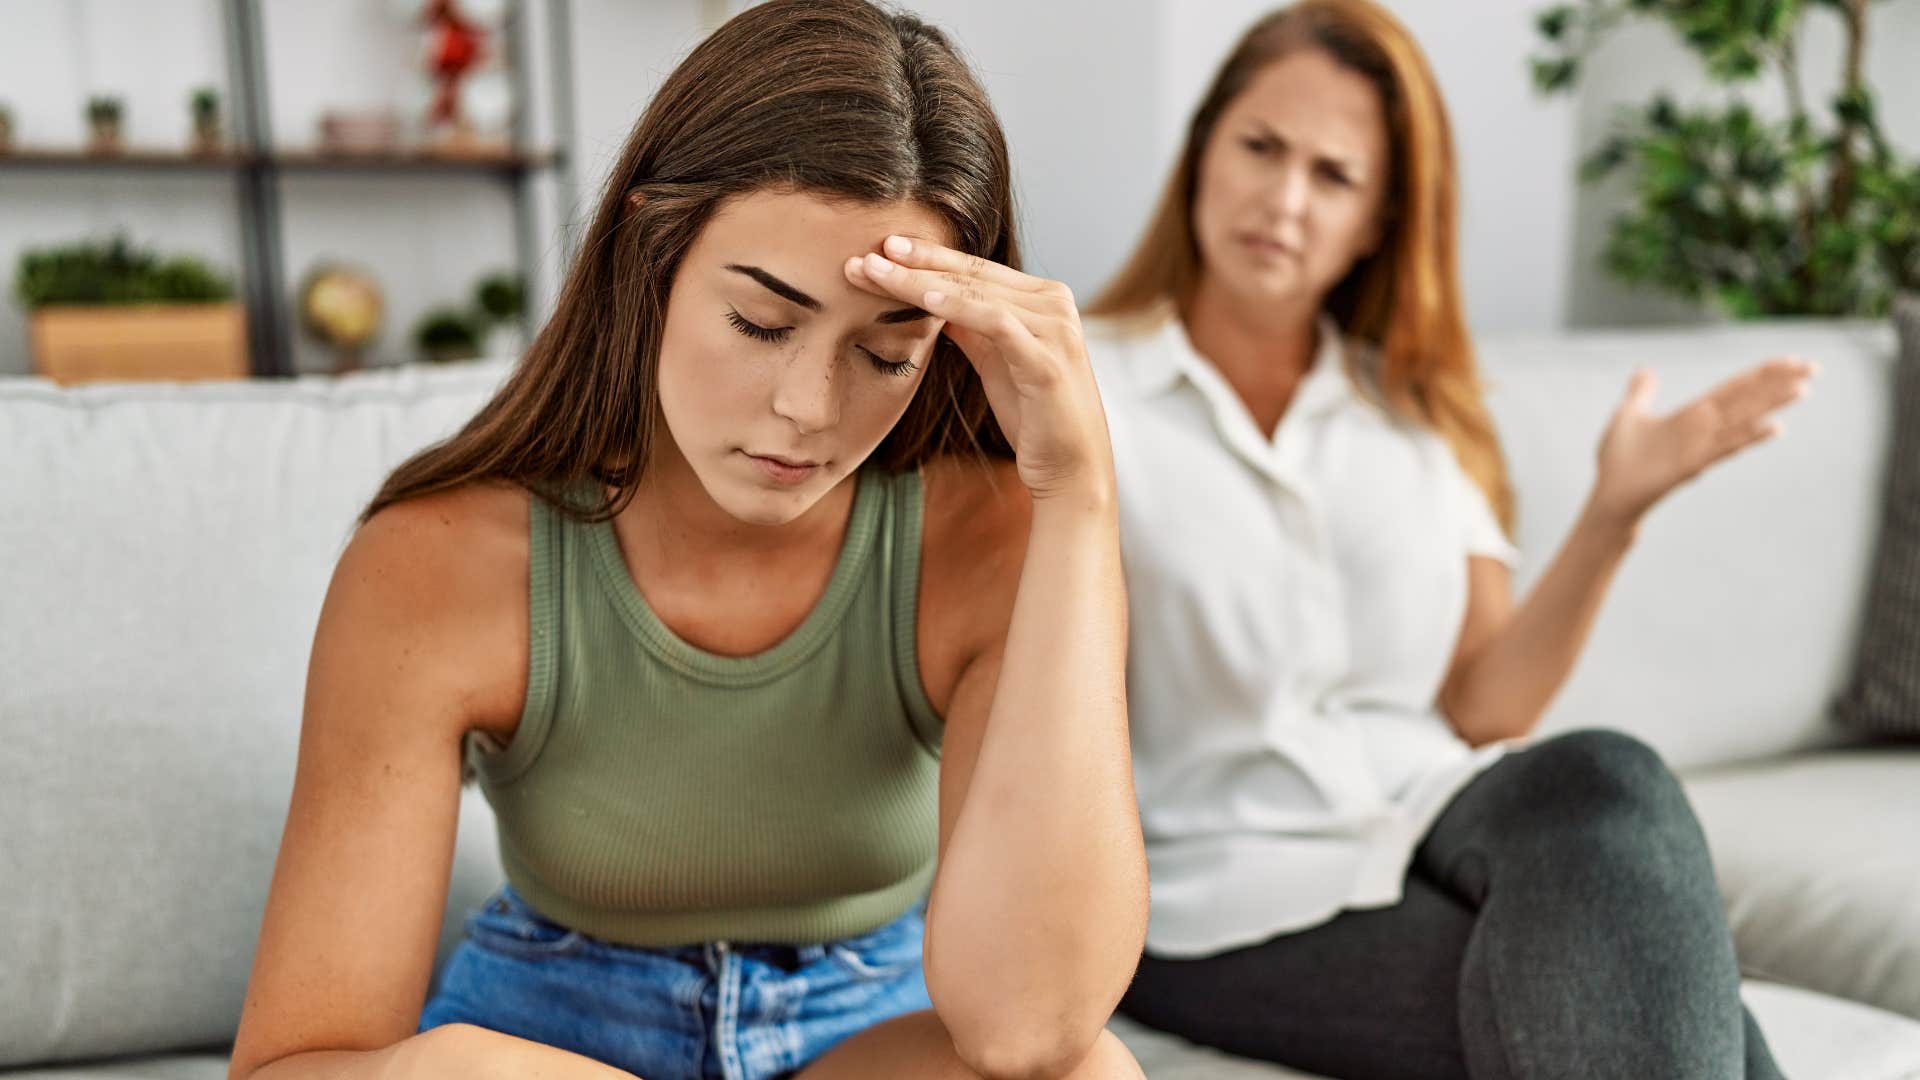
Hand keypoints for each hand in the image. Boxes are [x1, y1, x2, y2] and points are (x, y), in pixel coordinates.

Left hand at [845, 235, 1113, 504]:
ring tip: (876, 272)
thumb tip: (932, 297)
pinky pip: (996, 323)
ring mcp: (1054, 328)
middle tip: (864, 254)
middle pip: (970, 274)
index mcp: (1042, 299)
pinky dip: (959, 308)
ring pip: (976, 292)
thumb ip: (971, 327)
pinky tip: (924, 300)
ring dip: (921, 281)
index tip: (878, 250)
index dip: (925, 258)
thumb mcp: (995, 361)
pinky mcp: (1047, 359)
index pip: (973, 269)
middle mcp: (1053, 303)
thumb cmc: (1034, 416)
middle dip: (913, 263)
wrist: (1071, 468)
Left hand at [1590, 356, 1815, 525]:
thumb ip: (1641, 393)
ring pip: (1744, 420)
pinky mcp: (1693, 465)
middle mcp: (1703, 428)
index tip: (1791, 359)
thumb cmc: (1619, 460)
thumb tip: (1645, 369)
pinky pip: (1726, 448)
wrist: (1609, 494)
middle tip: (1814, 367)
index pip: (1734, 388)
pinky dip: (1749, 437)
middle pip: (1747, 399)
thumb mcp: (1627, 416)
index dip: (1761, 374)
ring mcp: (1701, 446)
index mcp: (1691, 415)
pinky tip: (1775, 428)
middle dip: (1778, 382)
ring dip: (1772, 405)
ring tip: (1802, 389)